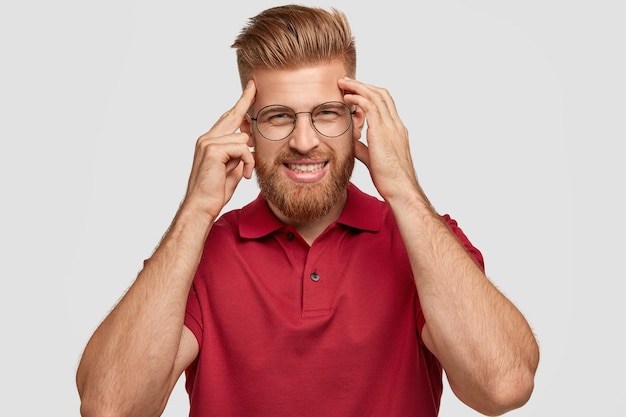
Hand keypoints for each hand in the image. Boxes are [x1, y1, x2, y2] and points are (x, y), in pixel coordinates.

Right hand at [182, 80, 256, 219]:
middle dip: (246, 101)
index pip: (227, 118)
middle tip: (256, 85)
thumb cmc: (215, 191)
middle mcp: (207, 138)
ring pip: (242, 138)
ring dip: (249, 158)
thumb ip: (239, 153)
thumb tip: (250, 142)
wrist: (201, 206)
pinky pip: (242, 148)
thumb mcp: (233, 168)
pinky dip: (247, 163)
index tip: (251, 88)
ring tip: (244, 173)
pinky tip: (243, 175)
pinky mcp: (213, 149)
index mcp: (210, 142)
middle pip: (232, 115)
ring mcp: (208, 142)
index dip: (241, 103)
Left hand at [338, 77, 418, 201]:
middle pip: (382, 94)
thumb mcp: (372, 158)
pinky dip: (358, 98)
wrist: (400, 188)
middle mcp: (396, 125)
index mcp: (397, 130)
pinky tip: (347, 98)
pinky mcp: (382, 132)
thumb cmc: (389, 179)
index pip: (385, 104)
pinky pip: (370, 106)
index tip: (355, 91)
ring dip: (358, 87)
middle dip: (363, 85)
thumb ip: (362, 147)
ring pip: (376, 96)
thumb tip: (352, 141)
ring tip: (343, 83)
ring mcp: (391, 127)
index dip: (370, 94)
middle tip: (346, 81)